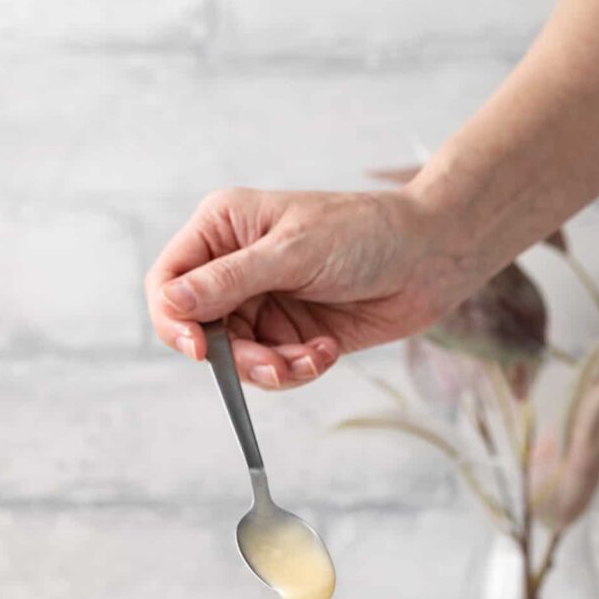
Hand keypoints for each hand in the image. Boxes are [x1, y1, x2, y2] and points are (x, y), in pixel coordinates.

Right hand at [145, 187, 459, 388]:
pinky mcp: (290, 334)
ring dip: (273, 367)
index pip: (168, 281)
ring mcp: (262, 303)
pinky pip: (273, 369)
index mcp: (223, 229)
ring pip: (238, 358)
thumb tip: (172, 304)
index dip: (173, 319)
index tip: (199, 349)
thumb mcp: (292, 252)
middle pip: (201, 331)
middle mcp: (235, 267)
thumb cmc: (365, 234)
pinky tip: (326, 350)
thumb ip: (228, 281)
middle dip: (237, 356)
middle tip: (274, 364)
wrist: (430, 259)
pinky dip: (298, 368)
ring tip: (311, 356)